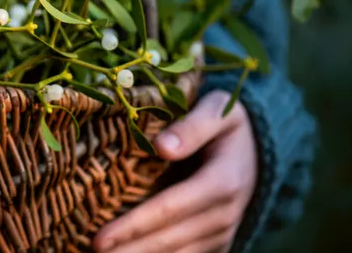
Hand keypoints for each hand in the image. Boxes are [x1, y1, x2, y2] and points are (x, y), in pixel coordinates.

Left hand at [93, 91, 257, 252]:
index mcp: (221, 182)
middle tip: (90, 252)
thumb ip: (193, 126)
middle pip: (168, 240)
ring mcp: (221, 232)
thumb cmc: (228, 124)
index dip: (133, 225)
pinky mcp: (216, 242)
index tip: (99, 237)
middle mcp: (223, 215)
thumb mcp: (218, 112)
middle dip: (128, 250)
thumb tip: (162, 147)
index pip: (169, 208)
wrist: (261, 148)